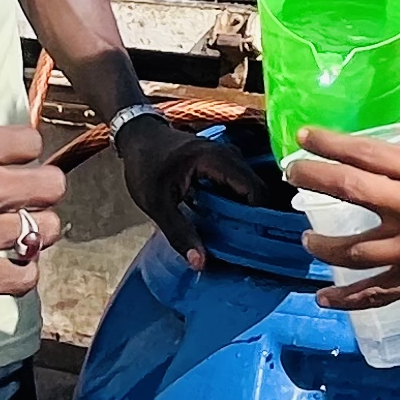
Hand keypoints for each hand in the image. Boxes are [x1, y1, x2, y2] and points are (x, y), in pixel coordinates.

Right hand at [0, 124, 66, 316]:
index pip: (28, 140)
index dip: (21, 153)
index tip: (11, 163)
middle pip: (52, 183)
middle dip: (42, 191)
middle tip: (24, 201)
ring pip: (50, 230)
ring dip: (37, 234)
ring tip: (18, 239)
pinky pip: (27, 278)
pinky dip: (22, 276)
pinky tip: (6, 272)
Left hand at [116, 111, 282, 269]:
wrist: (138, 135)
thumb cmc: (145, 166)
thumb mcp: (157, 203)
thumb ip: (179, 232)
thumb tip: (200, 263)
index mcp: (215, 160)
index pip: (254, 190)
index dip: (261, 217)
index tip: (260, 244)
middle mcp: (228, 154)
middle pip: (259, 188)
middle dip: (260, 217)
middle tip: (257, 247)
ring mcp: (228, 155)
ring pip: (252, 186)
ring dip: (252, 211)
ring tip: (248, 239)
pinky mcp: (224, 161)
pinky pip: (242, 184)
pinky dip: (243, 203)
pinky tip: (235, 223)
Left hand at [286, 127, 399, 308]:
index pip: (366, 152)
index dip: (328, 144)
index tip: (304, 139)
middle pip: (349, 190)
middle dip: (312, 180)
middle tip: (291, 176)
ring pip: (352, 250)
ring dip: (321, 245)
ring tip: (307, 241)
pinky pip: (378, 293)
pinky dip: (347, 299)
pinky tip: (325, 298)